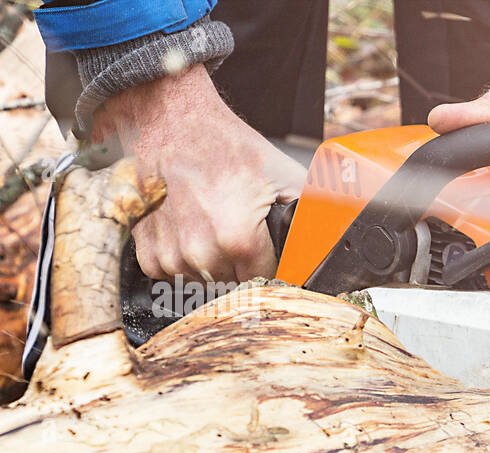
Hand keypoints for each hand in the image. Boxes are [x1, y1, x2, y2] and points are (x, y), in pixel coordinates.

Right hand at [96, 65, 306, 282]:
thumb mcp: (285, 176)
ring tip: (212, 222)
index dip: (269, 263)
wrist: (174, 121)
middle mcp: (201, 252)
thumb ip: (313, 215)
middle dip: (242, 261)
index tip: (266, 247)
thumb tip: (332, 242)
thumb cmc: (226, 146)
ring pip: (205, 279)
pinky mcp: (146, 248)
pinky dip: (181, 257)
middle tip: (238, 226)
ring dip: (212, 260)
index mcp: (238, 239)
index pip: (264, 280)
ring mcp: (170, 252)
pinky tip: (189, 229)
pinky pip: (172, 273)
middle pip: (235, 282)